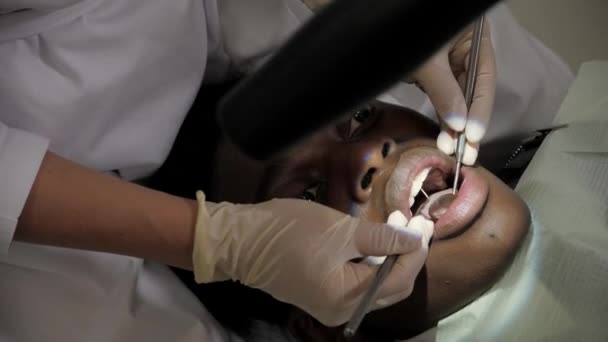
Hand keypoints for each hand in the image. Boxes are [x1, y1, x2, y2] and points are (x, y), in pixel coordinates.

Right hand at [192, 192, 432, 325]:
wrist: (242, 241)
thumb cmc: (289, 232)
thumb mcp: (340, 230)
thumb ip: (382, 238)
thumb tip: (416, 239)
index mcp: (347, 298)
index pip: (397, 278)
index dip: (415, 251)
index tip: (424, 223)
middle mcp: (342, 311)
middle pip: (390, 288)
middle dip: (406, 257)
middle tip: (414, 225)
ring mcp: (331, 306)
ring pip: (375, 287)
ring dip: (390, 260)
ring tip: (398, 229)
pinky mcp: (322, 296)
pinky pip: (358, 285)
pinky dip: (371, 265)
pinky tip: (376, 243)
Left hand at [412, 17, 495, 164]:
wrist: (373, 28)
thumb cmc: (404, 34)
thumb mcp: (428, 62)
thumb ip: (444, 90)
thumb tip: (458, 125)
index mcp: (474, 38)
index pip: (484, 78)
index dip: (480, 109)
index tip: (473, 135)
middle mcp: (465, 51)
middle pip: (472, 92)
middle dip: (468, 124)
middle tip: (465, 153)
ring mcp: (449, 63)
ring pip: (457, 99)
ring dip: (455, 126)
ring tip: (453, 150)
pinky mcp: (433, 74)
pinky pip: (442, 99)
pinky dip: (443, 118)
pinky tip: (445, 138)